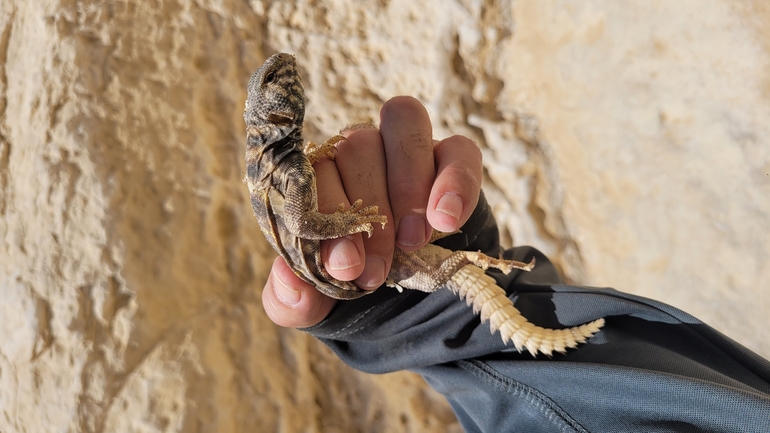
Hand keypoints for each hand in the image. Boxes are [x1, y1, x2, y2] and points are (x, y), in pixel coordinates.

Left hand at [262, 96, 482, 327]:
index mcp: (319, 177)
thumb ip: (293, 300)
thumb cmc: (356, 283)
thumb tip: (288, 282)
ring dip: (408, 184)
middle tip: (376, 270)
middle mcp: (359, 152)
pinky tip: (446, 220)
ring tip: (412, 241)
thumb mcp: (320, 304)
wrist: (410, 300)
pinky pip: (459, 149)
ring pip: (403, 123)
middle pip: (358, 144)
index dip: (328, 213)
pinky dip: (455, 181)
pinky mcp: (455, 157)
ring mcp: (408, 148)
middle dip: (369, 210)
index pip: (313, 169)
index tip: (344, 265)